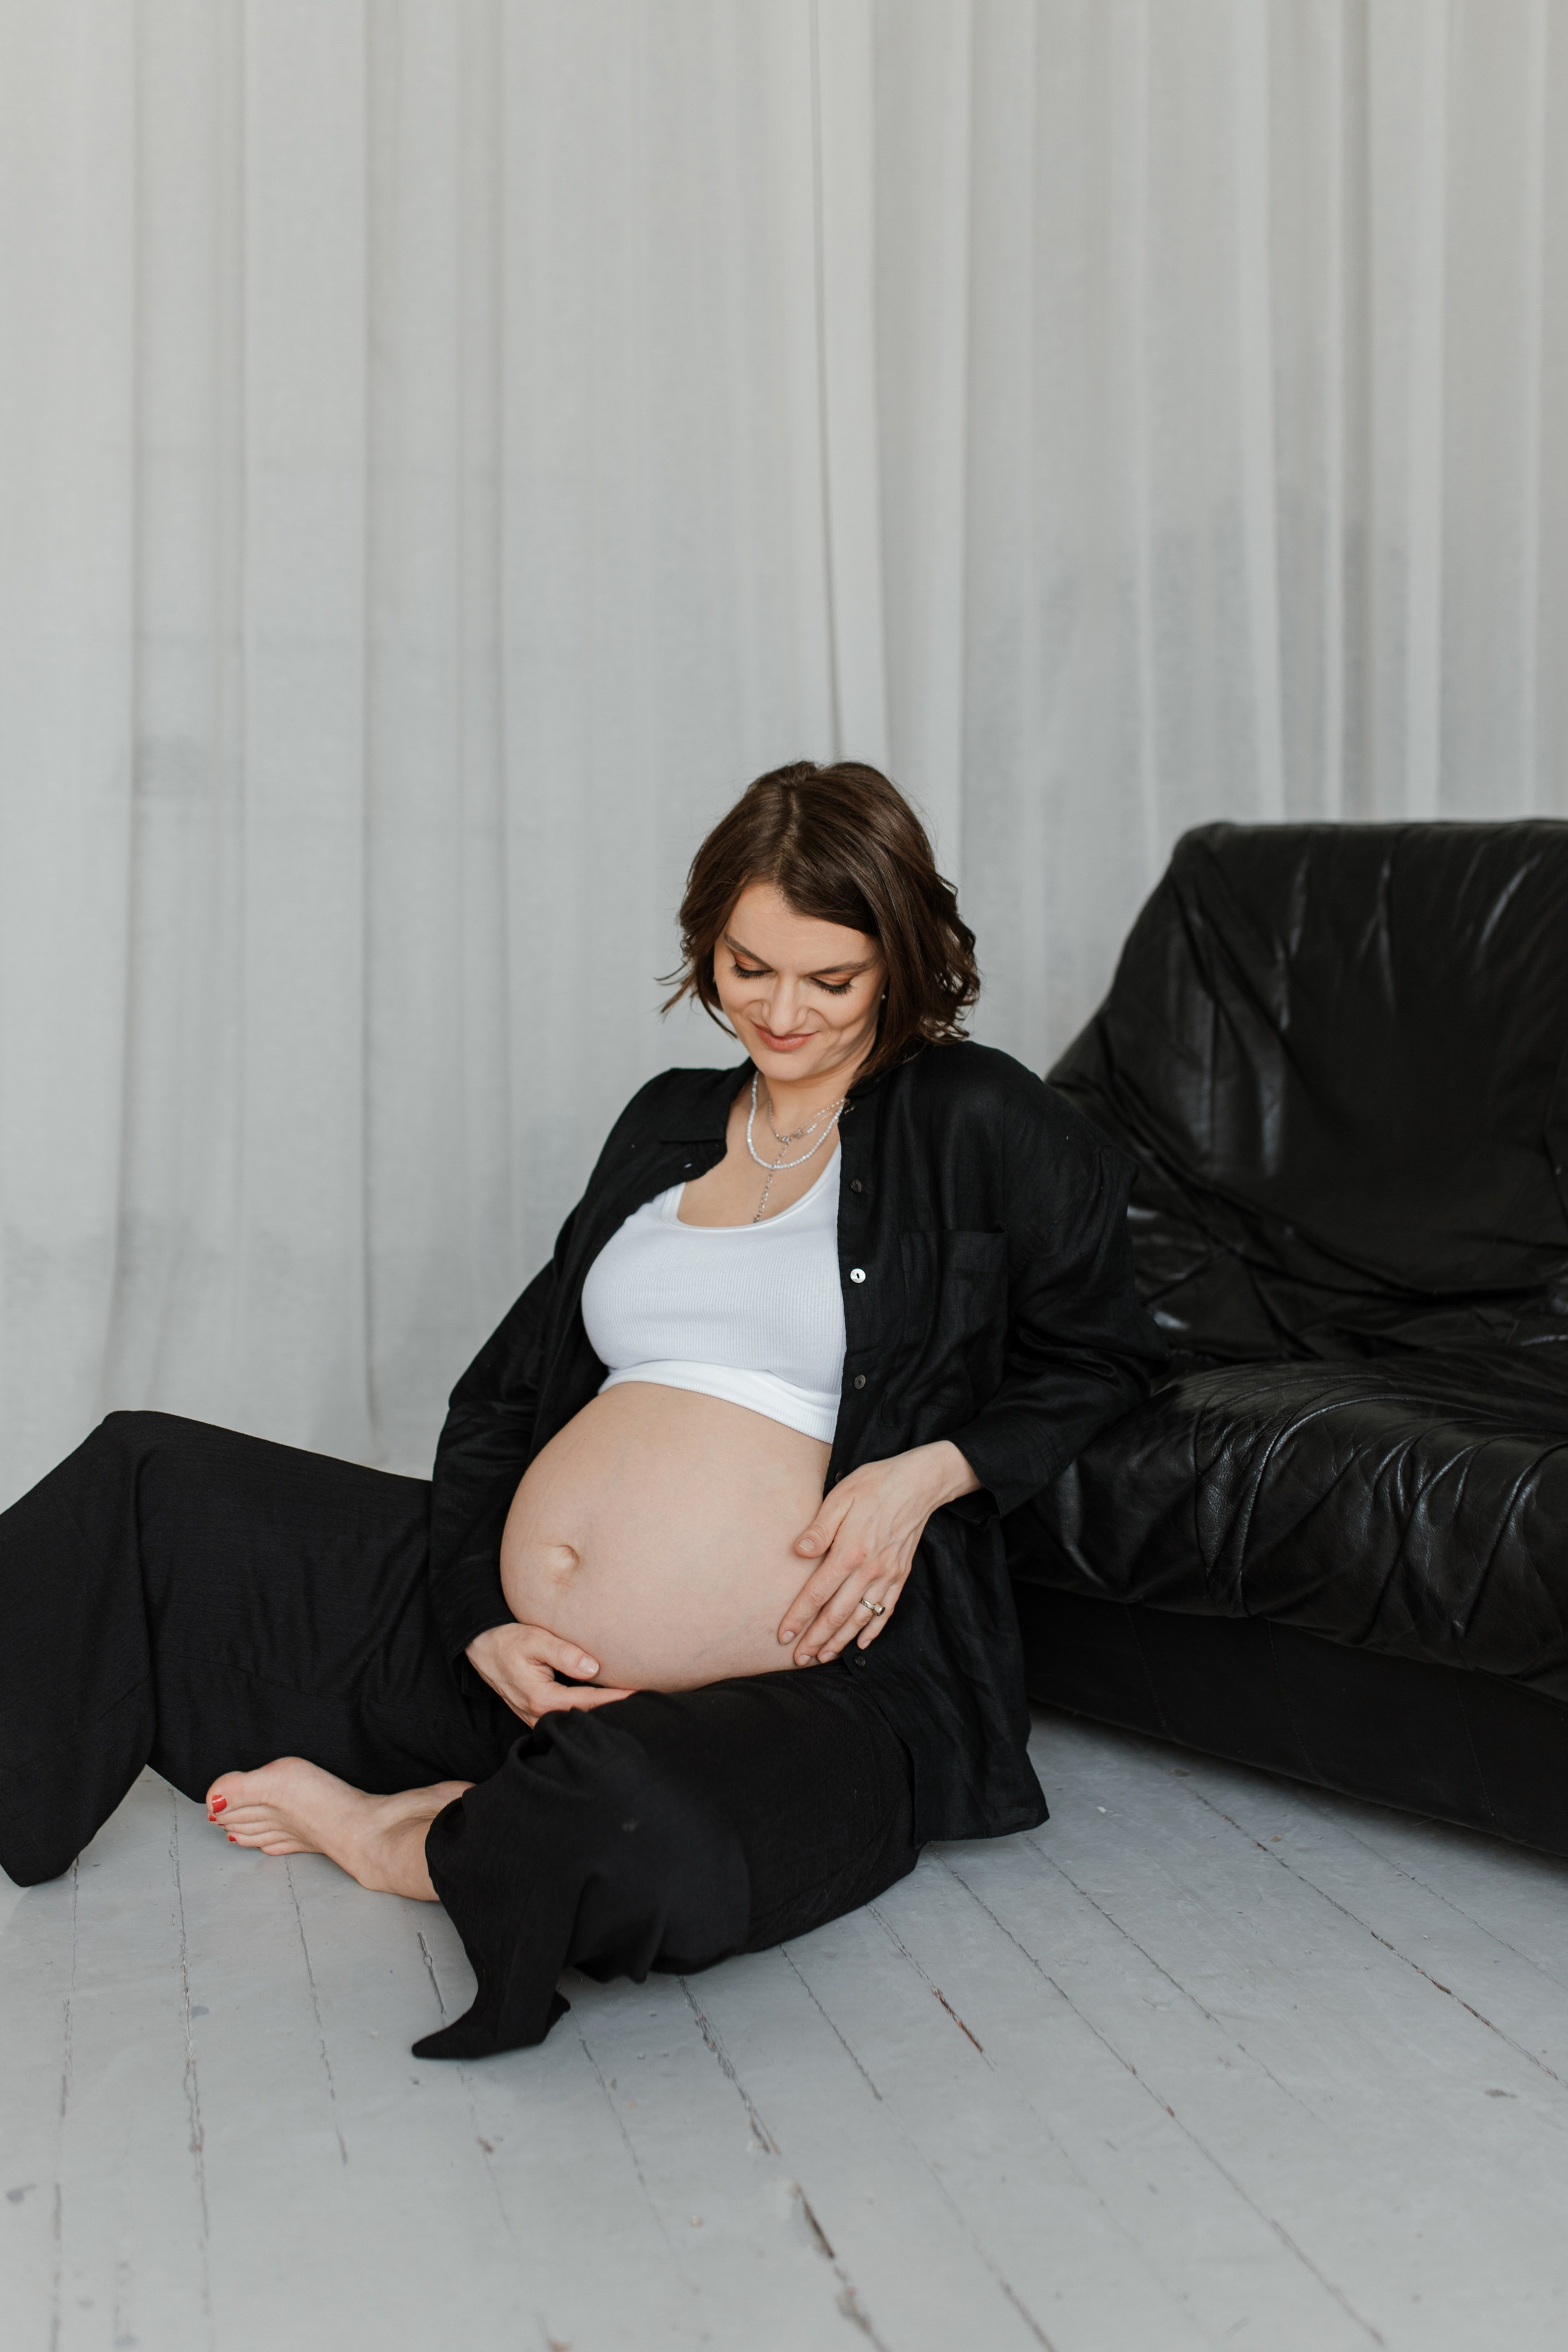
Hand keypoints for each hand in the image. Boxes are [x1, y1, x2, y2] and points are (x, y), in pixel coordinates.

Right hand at [465, 1621, 633, 1726]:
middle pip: (585, 1719)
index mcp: (541, 1698)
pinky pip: (567, 1719)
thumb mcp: (535, 1639)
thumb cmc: (509, 1641)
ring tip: (632, 1709)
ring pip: (576, 1722)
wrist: (482, 1649)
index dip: (616, 1699)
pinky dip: (587, 1714)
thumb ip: (564, 1653)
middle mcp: (538, 1715)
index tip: (640, 1693)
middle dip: (613, 1714)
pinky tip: (606, 1708)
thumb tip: (593, 1668)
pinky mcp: (537, 1715)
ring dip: (601, 1716)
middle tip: (646, 1704)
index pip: (588, 1702)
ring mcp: (536, 1719)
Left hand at [778, 1440, 980, 1665]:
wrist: (919, 1483)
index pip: (817, 1593)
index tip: (783, 1635)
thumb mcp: (841, 1497)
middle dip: (816, 1639)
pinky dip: (873, 1630)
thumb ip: (819, 1528)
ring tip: (823, 1657)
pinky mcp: (901, 1575)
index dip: (799, 1617)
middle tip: (799, 1659)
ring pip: (861, 1618)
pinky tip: (861, 1643)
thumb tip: (798, 1551)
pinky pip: (886, 1610)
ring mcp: (888, 1575)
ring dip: (841, 1641)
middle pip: (838, 1614)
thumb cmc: (874, 1485)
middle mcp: (870, 1570)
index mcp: (850, 1551)